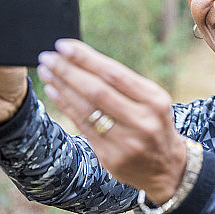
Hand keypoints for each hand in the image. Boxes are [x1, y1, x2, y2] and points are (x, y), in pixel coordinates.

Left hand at [36, 39, 186, 203]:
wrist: (167, 167)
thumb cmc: (154, 124)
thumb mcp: (152, 101)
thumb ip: (124, 84)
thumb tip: (83, 59)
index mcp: (155, 100)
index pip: (115, 74)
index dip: (86, 59)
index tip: (64, 45)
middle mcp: (143, 120)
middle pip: (97, 91)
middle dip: (68, 71)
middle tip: (48, 57)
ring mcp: (127, 141)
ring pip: (87, 109)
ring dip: (62, 87)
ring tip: (47, 71)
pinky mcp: (111, 157)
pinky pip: (83, 127)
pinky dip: (66, 106)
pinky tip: (54, 92)